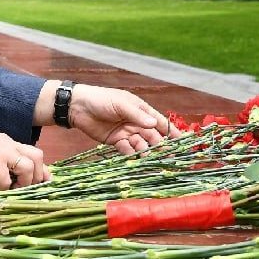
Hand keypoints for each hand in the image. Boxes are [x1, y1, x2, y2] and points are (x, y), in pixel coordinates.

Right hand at [0, 133, 47, 189]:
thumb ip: (1, 162)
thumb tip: (15, 181)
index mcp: (6, 141)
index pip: (31, 152)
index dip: (40, 169)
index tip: (43, 183)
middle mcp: (7, 144)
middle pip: (37, 156)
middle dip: (38, 175)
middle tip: (29, 189)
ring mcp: (1, 152)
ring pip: (28, 167)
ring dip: (24, 183)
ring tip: (11, 191)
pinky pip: (7, 180)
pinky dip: (2, 189)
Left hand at [57, 84, 176, 153]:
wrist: (78, 107)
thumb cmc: (101, 99)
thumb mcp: (121, 104)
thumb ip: (137, 115)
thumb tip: (155, 125)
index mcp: (141, 110)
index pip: (160, 122)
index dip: (171, 131)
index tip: (181, 141)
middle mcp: (136, 123)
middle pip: (152, 136)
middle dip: (159, 145)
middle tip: (166, 156)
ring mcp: (126, 133)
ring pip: (141, 144)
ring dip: (145, 151)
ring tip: (149, 159)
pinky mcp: (116, 142)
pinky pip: (127, 150)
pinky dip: (131, 154)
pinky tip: (133, 158)